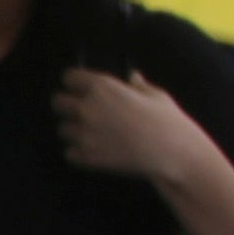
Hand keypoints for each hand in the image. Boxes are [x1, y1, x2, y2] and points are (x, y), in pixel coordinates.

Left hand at [46, 64, 213, 197]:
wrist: (175, 155)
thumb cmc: (169, 122)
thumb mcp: (157, 97)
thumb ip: (138, 85)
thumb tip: (132, 77)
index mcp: (104, 88)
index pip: (70, 77)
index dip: (76, 82)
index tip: (82, 88)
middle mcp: (89, 108)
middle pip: (58, 102)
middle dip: (68, 105)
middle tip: (84, 112)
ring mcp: (86, 134)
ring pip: (63, 129)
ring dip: (74, 131)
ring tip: (92, 134)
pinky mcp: (88, 157)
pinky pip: (69, 153)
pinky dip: (78, 153)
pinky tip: (94, 150)